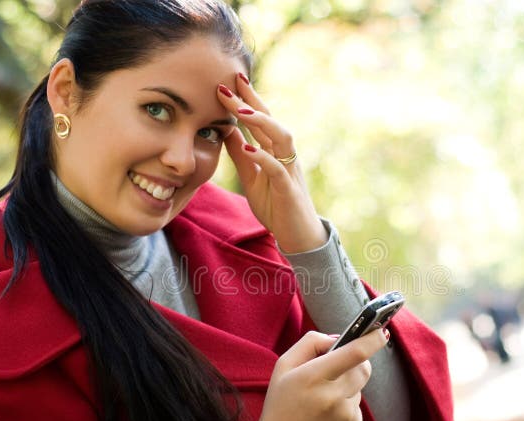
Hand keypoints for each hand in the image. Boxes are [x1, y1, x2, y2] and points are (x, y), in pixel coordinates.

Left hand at [217, 76, 326, 253]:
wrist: (298, 235)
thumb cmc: (276, 206)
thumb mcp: (251, 177)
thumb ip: (241, 155)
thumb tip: (225, 130)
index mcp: (275, 151)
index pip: (260, 119)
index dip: (246, 99)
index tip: (227, 81)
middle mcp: (285, 155)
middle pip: (271, 121)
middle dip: (251, 101)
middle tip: (230, 83)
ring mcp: (289, 170)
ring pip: (281, 137)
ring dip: (261, 123)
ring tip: (239, 111)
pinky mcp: (289, 190)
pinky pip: (278, 169)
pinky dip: (264, 157)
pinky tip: (249, 149)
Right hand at [252, 329, 388, 420]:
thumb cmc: (280, 405)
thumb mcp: (283, 366)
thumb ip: (310, 343)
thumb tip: (337, 338)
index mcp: (313, 377)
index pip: (354, 353)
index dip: (371, 340)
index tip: (381, 331)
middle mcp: (333, 397)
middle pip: (363, 368)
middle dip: (356, 362)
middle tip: (337, 367)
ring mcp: (345, 416)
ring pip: (359, 387)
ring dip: (347, 386)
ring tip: (322, 400)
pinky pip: (357, 407)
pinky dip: (346, 405)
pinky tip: (326, 416)